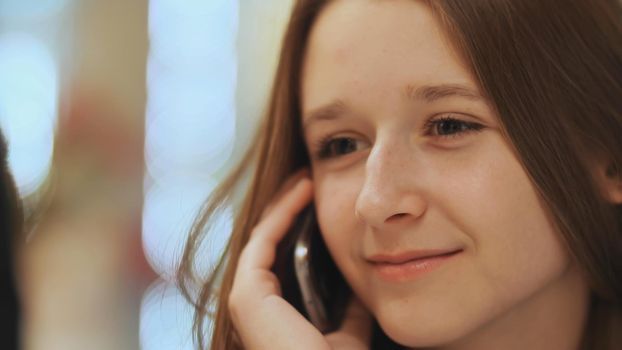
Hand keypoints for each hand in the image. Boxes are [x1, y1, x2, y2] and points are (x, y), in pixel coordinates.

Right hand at [228, 170, 371, 348]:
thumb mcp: (349, 333)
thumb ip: (349, 311)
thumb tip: (362, 284)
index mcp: (275, 315)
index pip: (282, 261)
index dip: (299, 228)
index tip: (321, 200)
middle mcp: (255, 306)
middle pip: (269, 245)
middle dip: (288, 211)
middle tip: (310, 180)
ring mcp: (247, 300)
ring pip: (262, 238)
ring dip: (284, 204)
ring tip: (306, 178)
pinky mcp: (247, 295)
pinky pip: (263, 241)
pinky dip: (282, 211)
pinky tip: (304, 189)